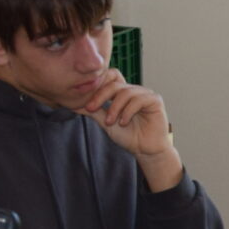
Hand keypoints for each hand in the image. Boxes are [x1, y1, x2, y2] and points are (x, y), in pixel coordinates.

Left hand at [81, 70, 182, 189]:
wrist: (144, 150)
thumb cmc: (128, 136)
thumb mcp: (105, 122)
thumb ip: (93, 111)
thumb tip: (72, 104)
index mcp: (123, 93)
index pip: (111, 78)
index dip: (99, 84)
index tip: (87, 102)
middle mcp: (134, 91)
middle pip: (115, 84)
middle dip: (100, 96)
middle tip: (91, 109)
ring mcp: (145, 94)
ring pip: (126, 92)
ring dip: (115, 108)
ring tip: (110, 122)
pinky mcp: (155, 100)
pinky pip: (138, 100)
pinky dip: (127, 111)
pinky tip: (123, 122)